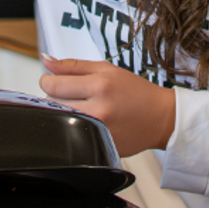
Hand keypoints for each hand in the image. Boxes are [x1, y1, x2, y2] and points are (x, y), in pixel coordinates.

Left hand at [39, 55, 175, 156]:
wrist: (162, 118)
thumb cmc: (136, 92)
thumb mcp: (106, 69)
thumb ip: (73, 65)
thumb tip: (46, 60)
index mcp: (100, 86)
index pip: (53, 85)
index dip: (46, 81)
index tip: (50, 80)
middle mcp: (99, 110)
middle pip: (53, 104)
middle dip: (54, 97)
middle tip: (69, 93)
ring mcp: (100, 131)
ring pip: (61, 121)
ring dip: (63, 112)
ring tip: (80, 106)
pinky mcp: (101, 146)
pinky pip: (75, 136)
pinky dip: (76, 128)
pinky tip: (89, 120)